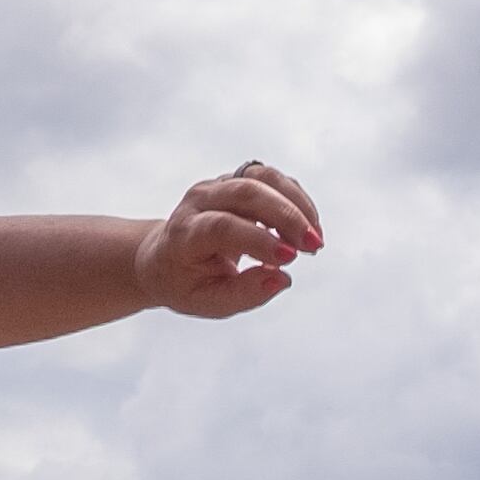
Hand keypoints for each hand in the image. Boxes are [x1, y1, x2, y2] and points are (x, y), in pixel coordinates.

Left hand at [137, 163, 322, 320]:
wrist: (164, 256)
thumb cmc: (186, 283)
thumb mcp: (208, 302)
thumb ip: (244, 294)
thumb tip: (282, 278)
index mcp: (184, 233)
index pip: (222, 226)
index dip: (259, 239)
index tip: (290, 258)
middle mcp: (199, 201)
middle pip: (246, 192)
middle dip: (287, 216)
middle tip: (314, 246)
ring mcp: (218, 185)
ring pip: (263, 177)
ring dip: (296, 204)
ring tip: (315, 238)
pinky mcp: (236, 180)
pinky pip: (272, 179)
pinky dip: (296, 199)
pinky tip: (308, 226)